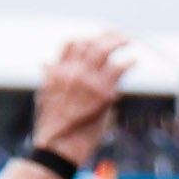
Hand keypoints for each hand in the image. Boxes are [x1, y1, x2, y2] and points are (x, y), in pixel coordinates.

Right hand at [29, 31, 131, 166]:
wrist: (59, 144)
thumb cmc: (53, 125)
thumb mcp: (44, 95)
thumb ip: (49, 77)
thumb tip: (44, 62)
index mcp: (56, 71)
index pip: (71, 44)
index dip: (87, 38)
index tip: (97, 38)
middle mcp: (71, 72)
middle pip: (90, 43)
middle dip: (106, 35)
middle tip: (118, 34)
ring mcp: (87, 81)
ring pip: (104, 50)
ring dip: (118, 42)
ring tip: (129, 40)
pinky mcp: (102, 93)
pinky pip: (118, 69)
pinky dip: (128, 63)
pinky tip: (134, 60)